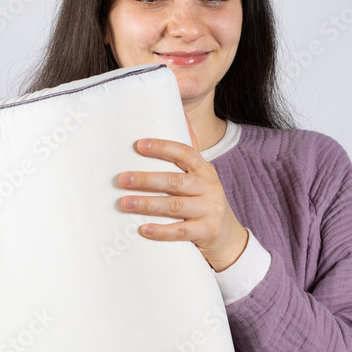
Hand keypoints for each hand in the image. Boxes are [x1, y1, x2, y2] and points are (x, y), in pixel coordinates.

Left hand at [117, 116, 248, 271]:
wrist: (228, 235)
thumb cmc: (205, 201)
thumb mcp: (201, 176)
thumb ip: (189, 153)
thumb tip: (182, 116)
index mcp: (204, 170)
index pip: (184, 153)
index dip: (162, 147)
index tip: (139, 145)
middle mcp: (209, 187)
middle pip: (175, 181)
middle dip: (146, 179)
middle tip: (122, 179)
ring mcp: (210, 210)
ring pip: (175, 205)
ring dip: (148, 204)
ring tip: (125, 203)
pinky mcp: (207, 231)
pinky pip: (181, 231)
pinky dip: (161, 231)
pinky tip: (144, 229)